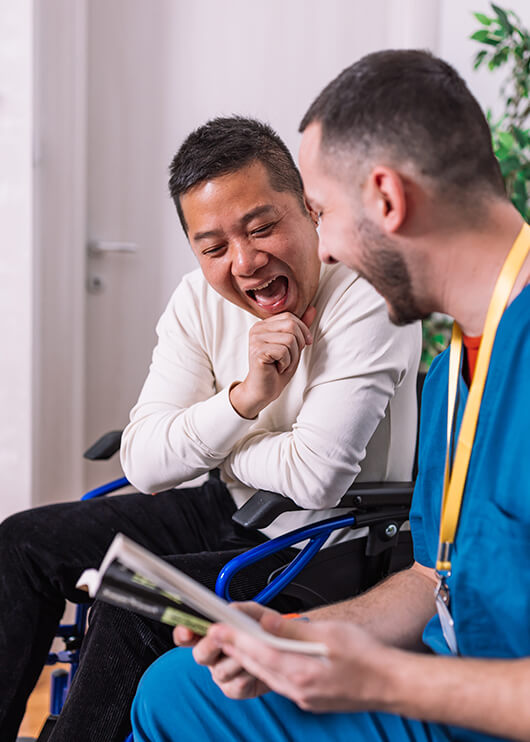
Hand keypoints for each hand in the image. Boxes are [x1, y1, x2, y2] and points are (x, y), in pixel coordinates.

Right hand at [192, 602, 277, 699]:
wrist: (282, 651)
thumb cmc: (264, 629)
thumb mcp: (257, 613)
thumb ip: (244, 610)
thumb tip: (233, 611)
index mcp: (210, 632)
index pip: (186, 633)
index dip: (183, 633)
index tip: (187, 631)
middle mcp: (211, 654)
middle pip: (200, 654)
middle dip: (211, 645)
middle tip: (222, 638)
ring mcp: (221, 673)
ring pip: (221, 670)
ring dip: (239, 659)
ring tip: (254, 648)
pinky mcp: (234, 689)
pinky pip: (238, 684)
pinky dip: (251, 673)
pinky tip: (259, 665)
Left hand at [208, 613, 399, 711]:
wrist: (391, 684)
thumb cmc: (367, 657)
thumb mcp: (330, 634)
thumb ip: (294, 629)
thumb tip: (265, 621)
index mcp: (301, 672)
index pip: (257, 652)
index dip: (234, 639)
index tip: (217, 627)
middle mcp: (297, 689)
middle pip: (257, 665)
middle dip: (235, 647)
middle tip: (218, 630)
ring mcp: (302, 696)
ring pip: (265, 674)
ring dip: (248, 657)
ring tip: (235, 639)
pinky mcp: (308, 698)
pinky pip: (278, 681)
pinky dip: (266, 666)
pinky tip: (264, 656)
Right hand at [230, 306, 316, 418]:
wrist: (264, 390)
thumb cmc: (278, 368)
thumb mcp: (293, 345)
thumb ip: (300, 327)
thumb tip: (312, 308)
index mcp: (263, 324)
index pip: (290, 316)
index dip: (302, 331)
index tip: (304, 345)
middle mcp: (256, 329)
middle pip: (291, 325)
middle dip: (298, 344)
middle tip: (290, 358)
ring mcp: (255, 339)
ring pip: (289, 339)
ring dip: (293, 356)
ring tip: (283, 364)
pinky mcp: (257, 351)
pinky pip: (284, 351)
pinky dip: (286, 363)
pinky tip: (277, 368)